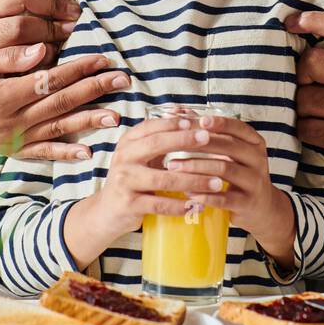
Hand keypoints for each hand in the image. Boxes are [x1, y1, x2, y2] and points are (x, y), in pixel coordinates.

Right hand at [0, 49, 130, 157]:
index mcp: (2, 96)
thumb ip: (9, 58)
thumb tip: (41, 50)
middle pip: (60, 104)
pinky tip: (88, 153)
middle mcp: (11, 121)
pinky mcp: (15, 152)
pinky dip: (65, 154)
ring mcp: (14, 140)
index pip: (49, 80)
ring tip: (117, 116)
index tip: (103, 59)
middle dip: (94, 90)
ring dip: (89, 122)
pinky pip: (44, 153)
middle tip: (123, 80)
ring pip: (58, 129)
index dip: (78, 69)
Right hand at [63, 115, 273, 263]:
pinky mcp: (129, 204)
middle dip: (184, 140)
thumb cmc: (133, 179)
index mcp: (128, 143)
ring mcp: (124, 181)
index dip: (175, 123)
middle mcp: (124, 158)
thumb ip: (161, 138)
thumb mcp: (142, 156)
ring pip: (164, 178)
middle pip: (156, 144)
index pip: (152, 126)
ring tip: (216, 182)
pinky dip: (181, 205)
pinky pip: (159, 204)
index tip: (200, 122)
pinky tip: (198, 205)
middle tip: (208, 139)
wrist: (107, 211)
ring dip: (193, 180)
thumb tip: (189, 113)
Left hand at [161, 113, 295, 263]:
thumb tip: (181, 112)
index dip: (220, 123)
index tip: (201, 120)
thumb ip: (211, 134)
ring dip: (196, 167)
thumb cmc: (240, 174)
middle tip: (173, 145)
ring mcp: (255, 182)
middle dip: (199, 144)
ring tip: (174, 167)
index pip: (238, 128)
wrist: (262, 208)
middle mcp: (258, 160)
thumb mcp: (232, 153)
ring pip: (224, 169)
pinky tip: (188, 193)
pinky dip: (204, 195)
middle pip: (228, 146)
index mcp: (255, 143)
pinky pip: (224, 198)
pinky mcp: (248, 203)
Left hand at [285, 12, 323, 182]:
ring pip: (303, 99)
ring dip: (303, 109)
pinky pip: (306, 127)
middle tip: (312, 88)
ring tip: (321, 114)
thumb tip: (293, 29)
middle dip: (302, 77)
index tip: (291, 23)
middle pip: (311, 62)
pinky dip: (305, 131)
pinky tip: (321, 131)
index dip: (314, 19)